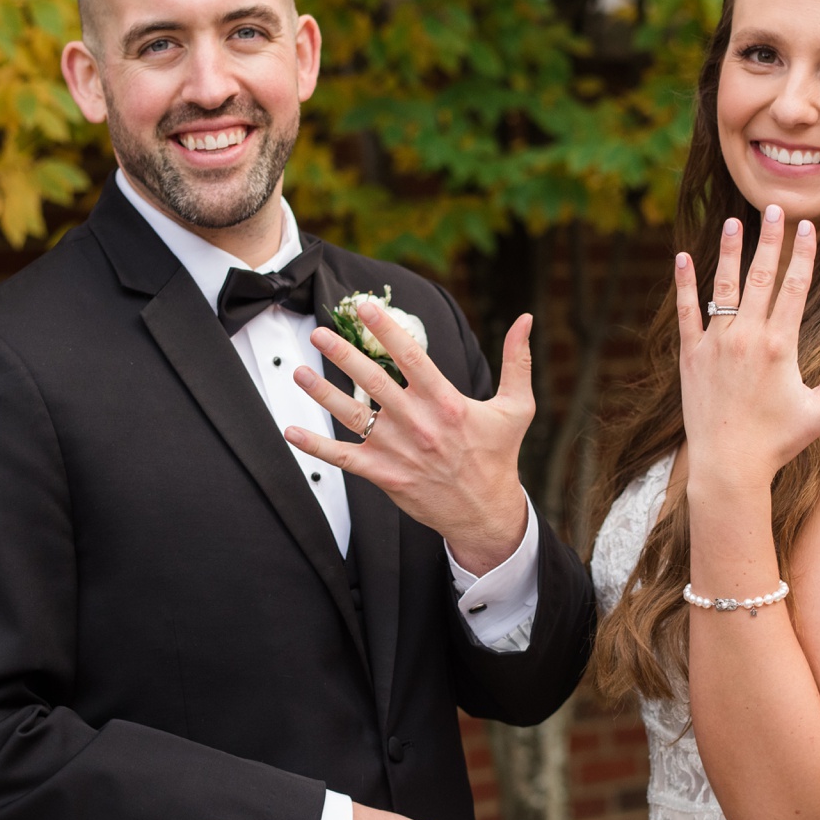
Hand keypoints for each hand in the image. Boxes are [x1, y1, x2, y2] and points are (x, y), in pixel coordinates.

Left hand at [286, 305, 534, 572]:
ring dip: (322, 392)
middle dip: (343, 353)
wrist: (485, 512)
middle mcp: (419, 423)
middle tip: (321, 332)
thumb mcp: (517, 407)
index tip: (366, 307)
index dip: (387, 329)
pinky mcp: (385, 474)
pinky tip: (292, 431)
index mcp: (447, 402)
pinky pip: (343, 458)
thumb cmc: (499, 456)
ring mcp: (398, 450)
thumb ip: (517, 361)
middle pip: (373, 381)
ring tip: (299, 371)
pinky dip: (316, 446)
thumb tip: (526, 319)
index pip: (411, 356)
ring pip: (352, 415)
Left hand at [676, 206, 819, 492]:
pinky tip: (683, 258)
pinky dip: (685, 284)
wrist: (727, 466)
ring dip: (730, 251)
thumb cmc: (777, 442)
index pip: (795, 288)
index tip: (808, 227)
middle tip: (774, 208)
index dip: (803, 254)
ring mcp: (715, 345)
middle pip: (761, 277)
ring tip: (734, 221)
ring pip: (724, 287)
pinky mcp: (690, 357)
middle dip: (770, 240)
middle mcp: (746, 338)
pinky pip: (687, 312)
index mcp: (780, 346)